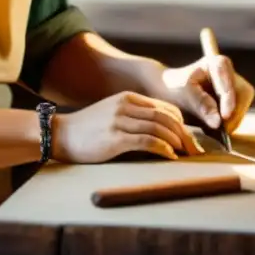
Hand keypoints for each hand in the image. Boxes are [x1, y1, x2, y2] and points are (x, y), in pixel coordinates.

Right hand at [51, 91, 205, 163]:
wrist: (60, 134)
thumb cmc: (88, 129)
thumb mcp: (112, 113)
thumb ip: (134, 117)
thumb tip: (161, 131)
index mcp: (127, 98)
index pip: (164, 108)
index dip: (181, 123)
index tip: (189, 138)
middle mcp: (125, 106)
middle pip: (166, 117)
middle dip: (184, 134)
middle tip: (194, 149)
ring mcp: (120, 121)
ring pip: (159, 128)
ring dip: (176, 142)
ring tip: (184, 154)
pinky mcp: (115, 138)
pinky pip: (147, 141)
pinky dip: (162, 149)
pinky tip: (170, 156)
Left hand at [159, 54, 254, 134]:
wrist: (171, 90)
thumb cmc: (175, 87)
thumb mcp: (185, 95)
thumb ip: (202, 107)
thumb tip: (218, 123)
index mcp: (218, 64)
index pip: (229, 83)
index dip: (229, 101)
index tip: (224, 117)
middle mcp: (230, 72)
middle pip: (243, 94)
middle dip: (234, 114)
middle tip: (221, 131)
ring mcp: (234, 85)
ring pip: (243, 105)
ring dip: (232, 120)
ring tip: (216, 131)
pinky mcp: (235, 98)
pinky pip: (239, 113)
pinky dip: (230, 123)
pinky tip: (218, 129)